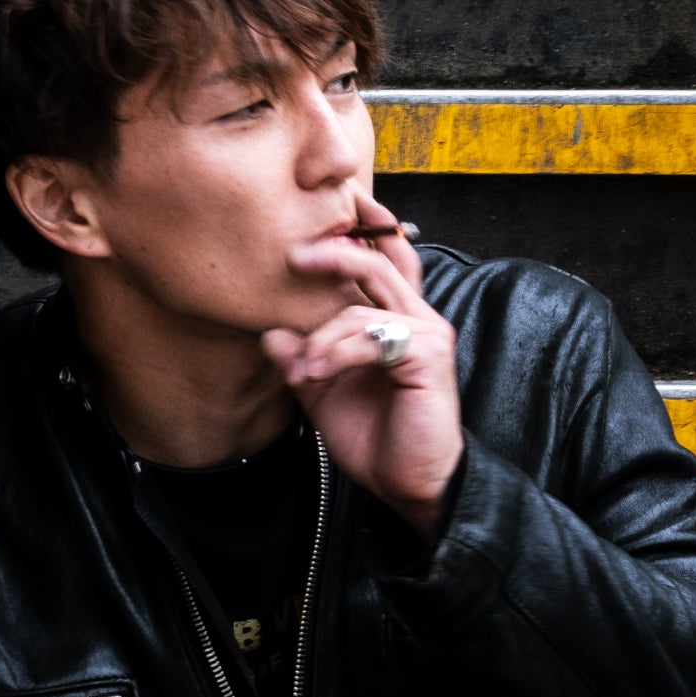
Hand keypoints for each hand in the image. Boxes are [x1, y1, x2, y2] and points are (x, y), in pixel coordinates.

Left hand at [261, 196, 462, 539]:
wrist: (408, 482)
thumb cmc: (375, 436)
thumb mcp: (324, 392)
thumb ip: (301, 358)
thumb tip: (267, 331)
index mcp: (396, 320)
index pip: (386, 260)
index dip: (363, 230)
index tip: (328, 213)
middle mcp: (417, 319)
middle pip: (382, 261)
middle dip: (337, 249)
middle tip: (295, 255)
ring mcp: (427, 334)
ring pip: (362, 308)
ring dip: (321, 338)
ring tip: (301, 371)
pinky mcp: (428, 355)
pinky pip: (371, 338)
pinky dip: (336, 354)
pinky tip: (316, 374)